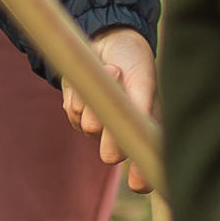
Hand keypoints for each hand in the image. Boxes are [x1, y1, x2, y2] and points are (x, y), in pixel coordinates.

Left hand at [62, 27, 159, 191]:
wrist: (107, 38)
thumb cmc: (134, 60)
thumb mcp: (143, 80)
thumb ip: (141, 107)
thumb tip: (134, 132)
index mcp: (145, 129)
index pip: (146, 165)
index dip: (143, 176)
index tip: (138, 182)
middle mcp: (122, 134)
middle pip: (111, 154)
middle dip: (110, 127)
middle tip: (115, 97)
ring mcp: (99, 127)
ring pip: (89, 128)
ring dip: (96, 98)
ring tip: (111, 71)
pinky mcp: (78, 116)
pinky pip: (73, 113)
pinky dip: (80, 93)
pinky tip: (91, 78)